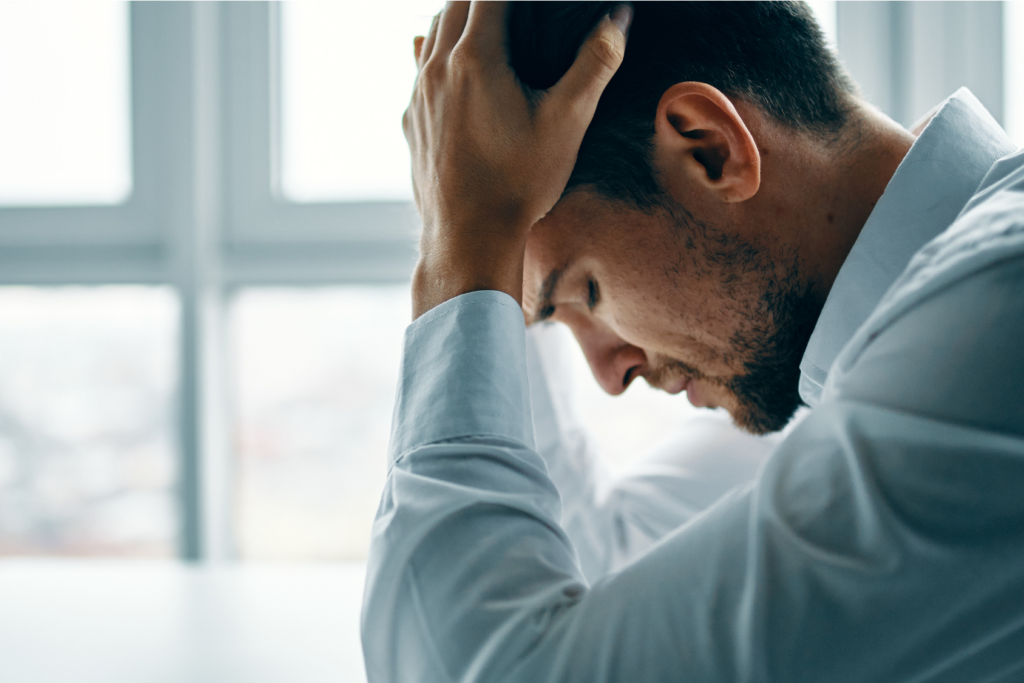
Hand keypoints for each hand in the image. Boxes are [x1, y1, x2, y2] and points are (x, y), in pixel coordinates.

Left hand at [404, 1, 630, 317]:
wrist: (468, 237)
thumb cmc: (519, 183)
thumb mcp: (567, 121)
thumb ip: (595, 63)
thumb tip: (618, 18)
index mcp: (476, 58)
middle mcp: (437, 68)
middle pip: (455, 3)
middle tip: (515, 4)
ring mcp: (418, 95)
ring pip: (431, 32)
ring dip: (458, 15)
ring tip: (487, 15)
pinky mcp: (411, 120)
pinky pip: (419, 68)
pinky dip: (439, 51)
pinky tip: (452, 63)